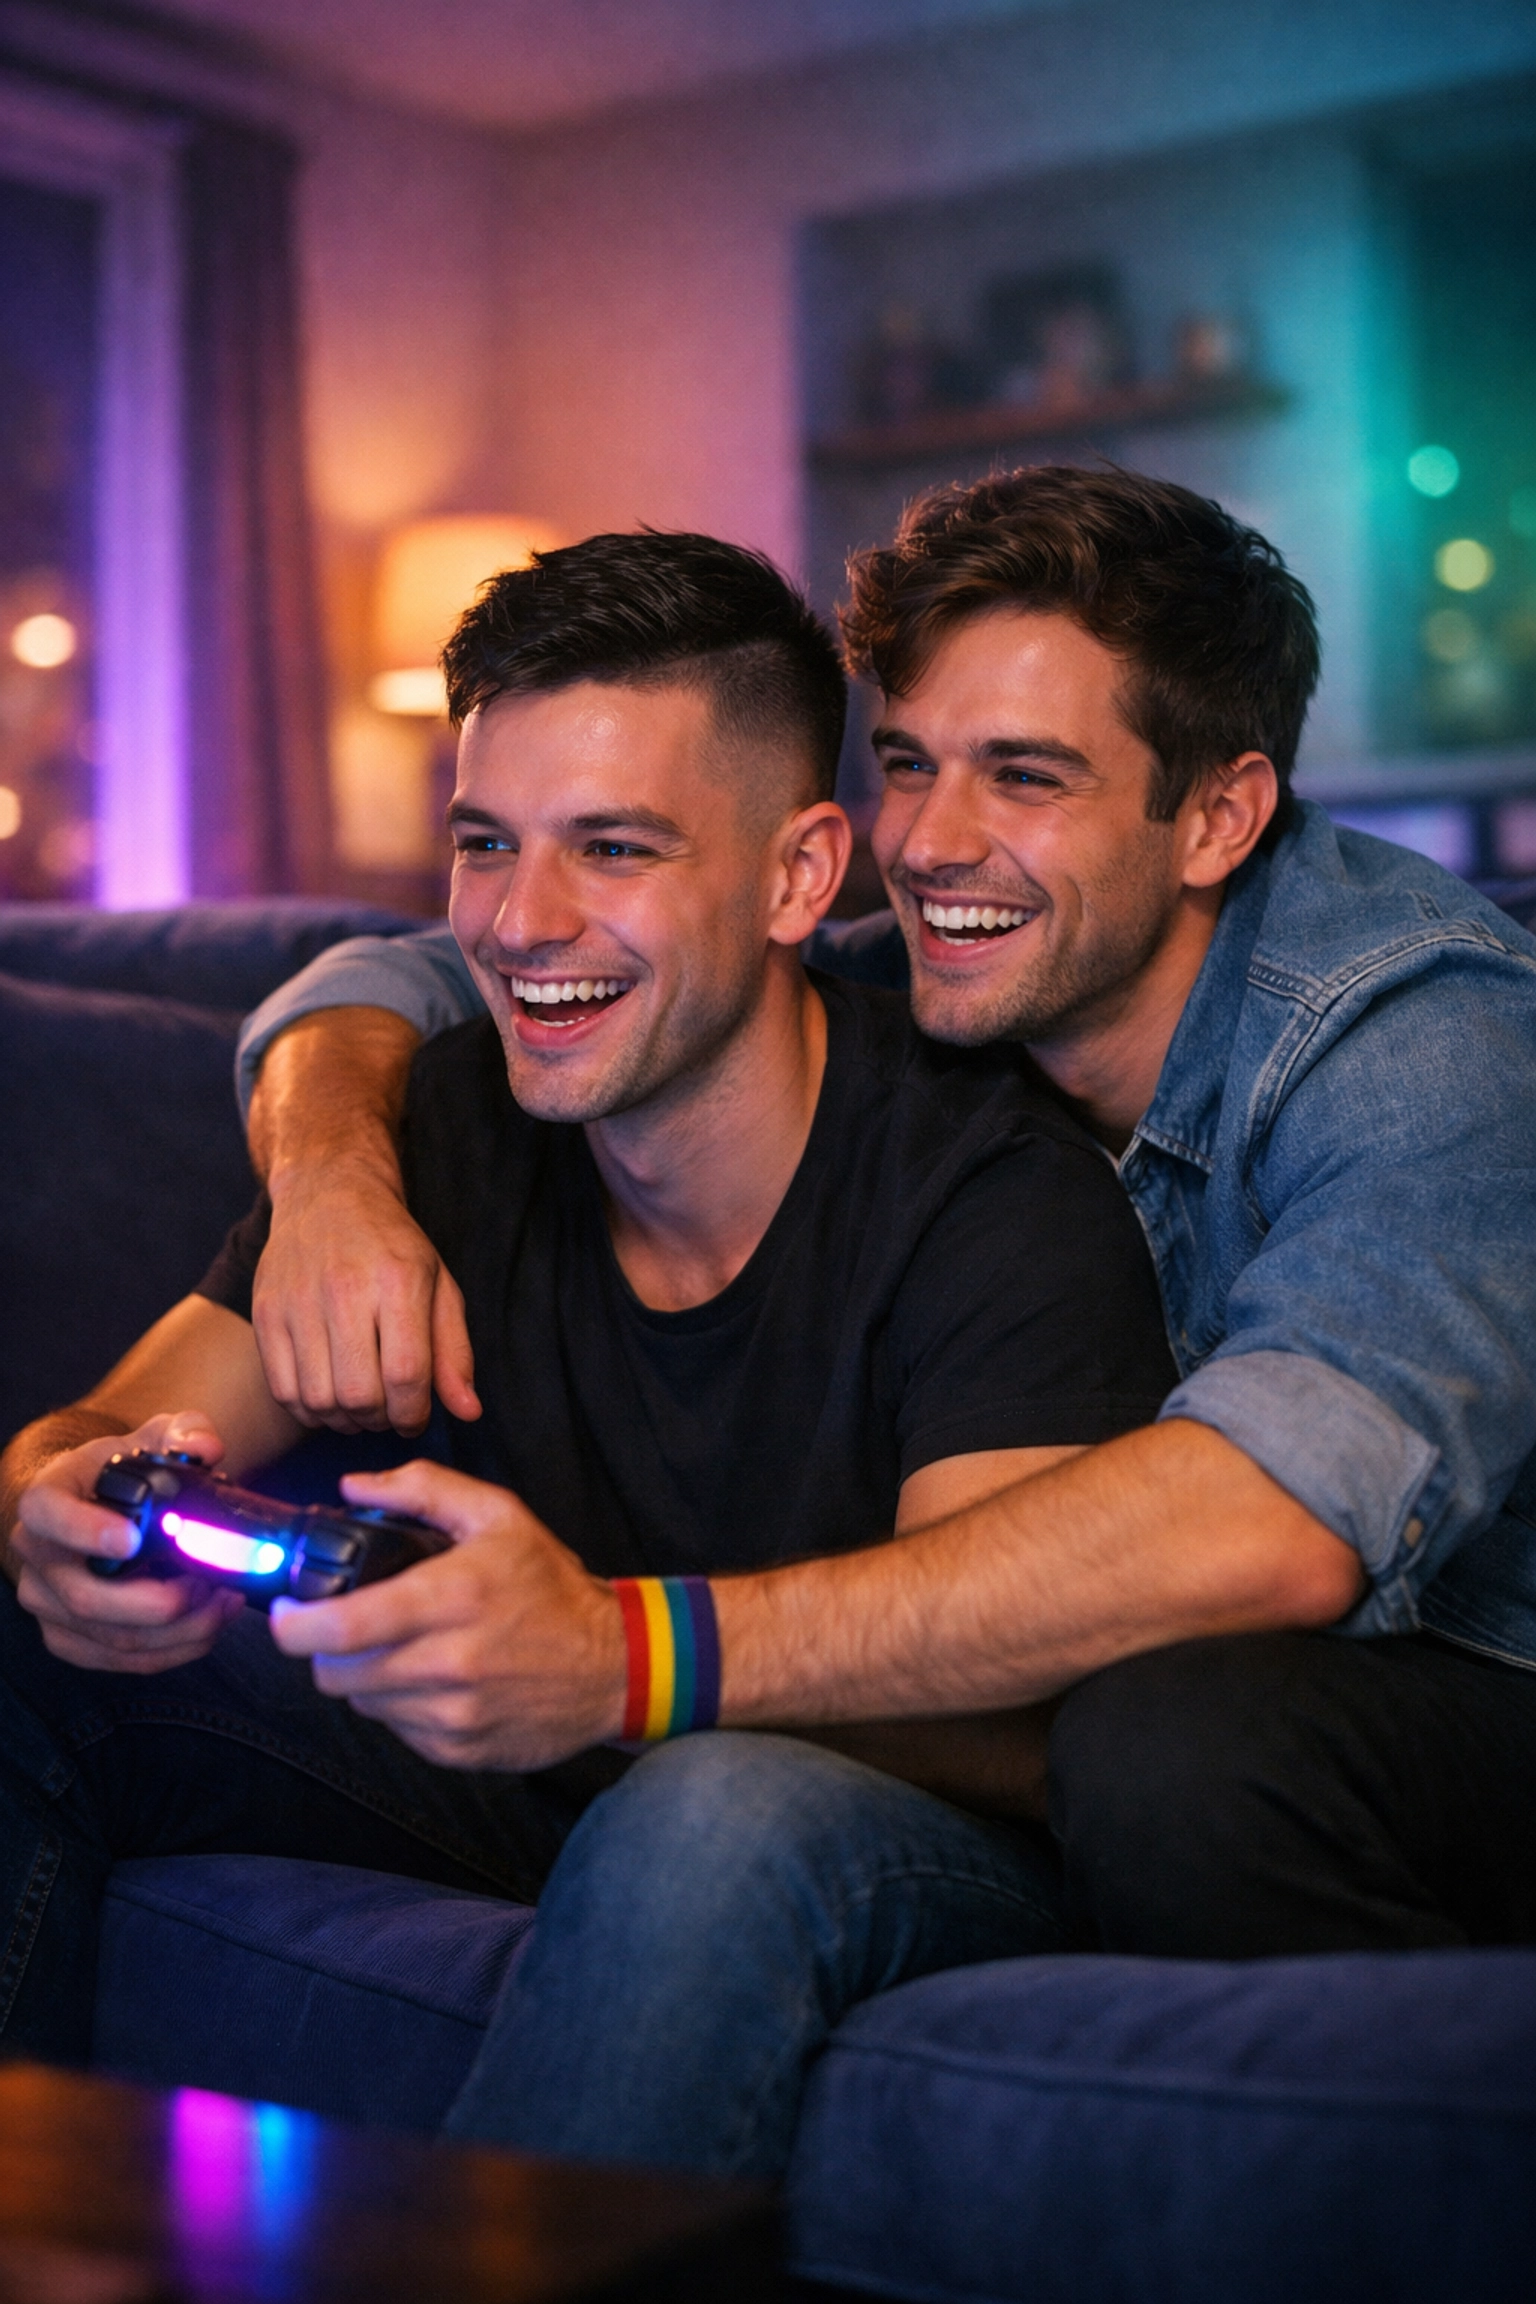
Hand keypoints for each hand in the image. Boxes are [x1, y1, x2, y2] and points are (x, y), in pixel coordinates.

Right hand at [12, 1412, 244, 1672]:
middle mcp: (37, 1556)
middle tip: (209, 1584)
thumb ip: (186, 1432)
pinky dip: (173, 1650)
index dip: (85, 1531)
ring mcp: (49, 1603)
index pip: (47, 1514)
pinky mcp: (71, 1639)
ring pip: (111, 1638)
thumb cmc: (121, 1472)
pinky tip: (208, 1624)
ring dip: (178, 1630)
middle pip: (86, 1598)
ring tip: (223, 1602)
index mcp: (47, 1498)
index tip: (132, 1540)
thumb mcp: (155, 1436)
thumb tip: (205, 1448)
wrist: (98, 1505)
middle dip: (157, 1602)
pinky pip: (121, 1662)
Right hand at [254, 1159, 480, 1436]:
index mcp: (398, 1280)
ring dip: (344, 1420)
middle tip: (388, 1412)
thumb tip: (469, 1412)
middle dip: (380, 1421)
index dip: (414, 1414)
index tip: (415, 1418)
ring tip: (360, 1406)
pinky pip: (282, 1390)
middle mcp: (344, 1289)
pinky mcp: (266, 1312)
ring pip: (319, 1400)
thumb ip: (454, 1352)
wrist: (329, 1194)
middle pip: (360, 1395)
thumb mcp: (439, 1287)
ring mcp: (298, 1301)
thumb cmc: (392, 1248)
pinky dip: (308, 1410)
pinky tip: (328, 1397)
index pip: (406, 1375)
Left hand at [269, 1460, 626, 1770]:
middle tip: (348, 1628)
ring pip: (361, 1703)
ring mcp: (453, 1715)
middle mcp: (448, 1662)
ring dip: (364, 1677)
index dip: (292, 1626)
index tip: (281, 1613)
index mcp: (452, 1597)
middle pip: (336, 1673)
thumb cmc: (551, 1587)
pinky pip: (396, 1730)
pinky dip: (399, 1705)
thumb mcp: (499, 1516)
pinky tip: (431, 1680)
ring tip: (400, 1649)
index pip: (342, 1627)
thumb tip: (353, 1486)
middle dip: (327, 1649)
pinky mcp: (458, 1751)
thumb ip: (423, 1488)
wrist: (615, 1665)